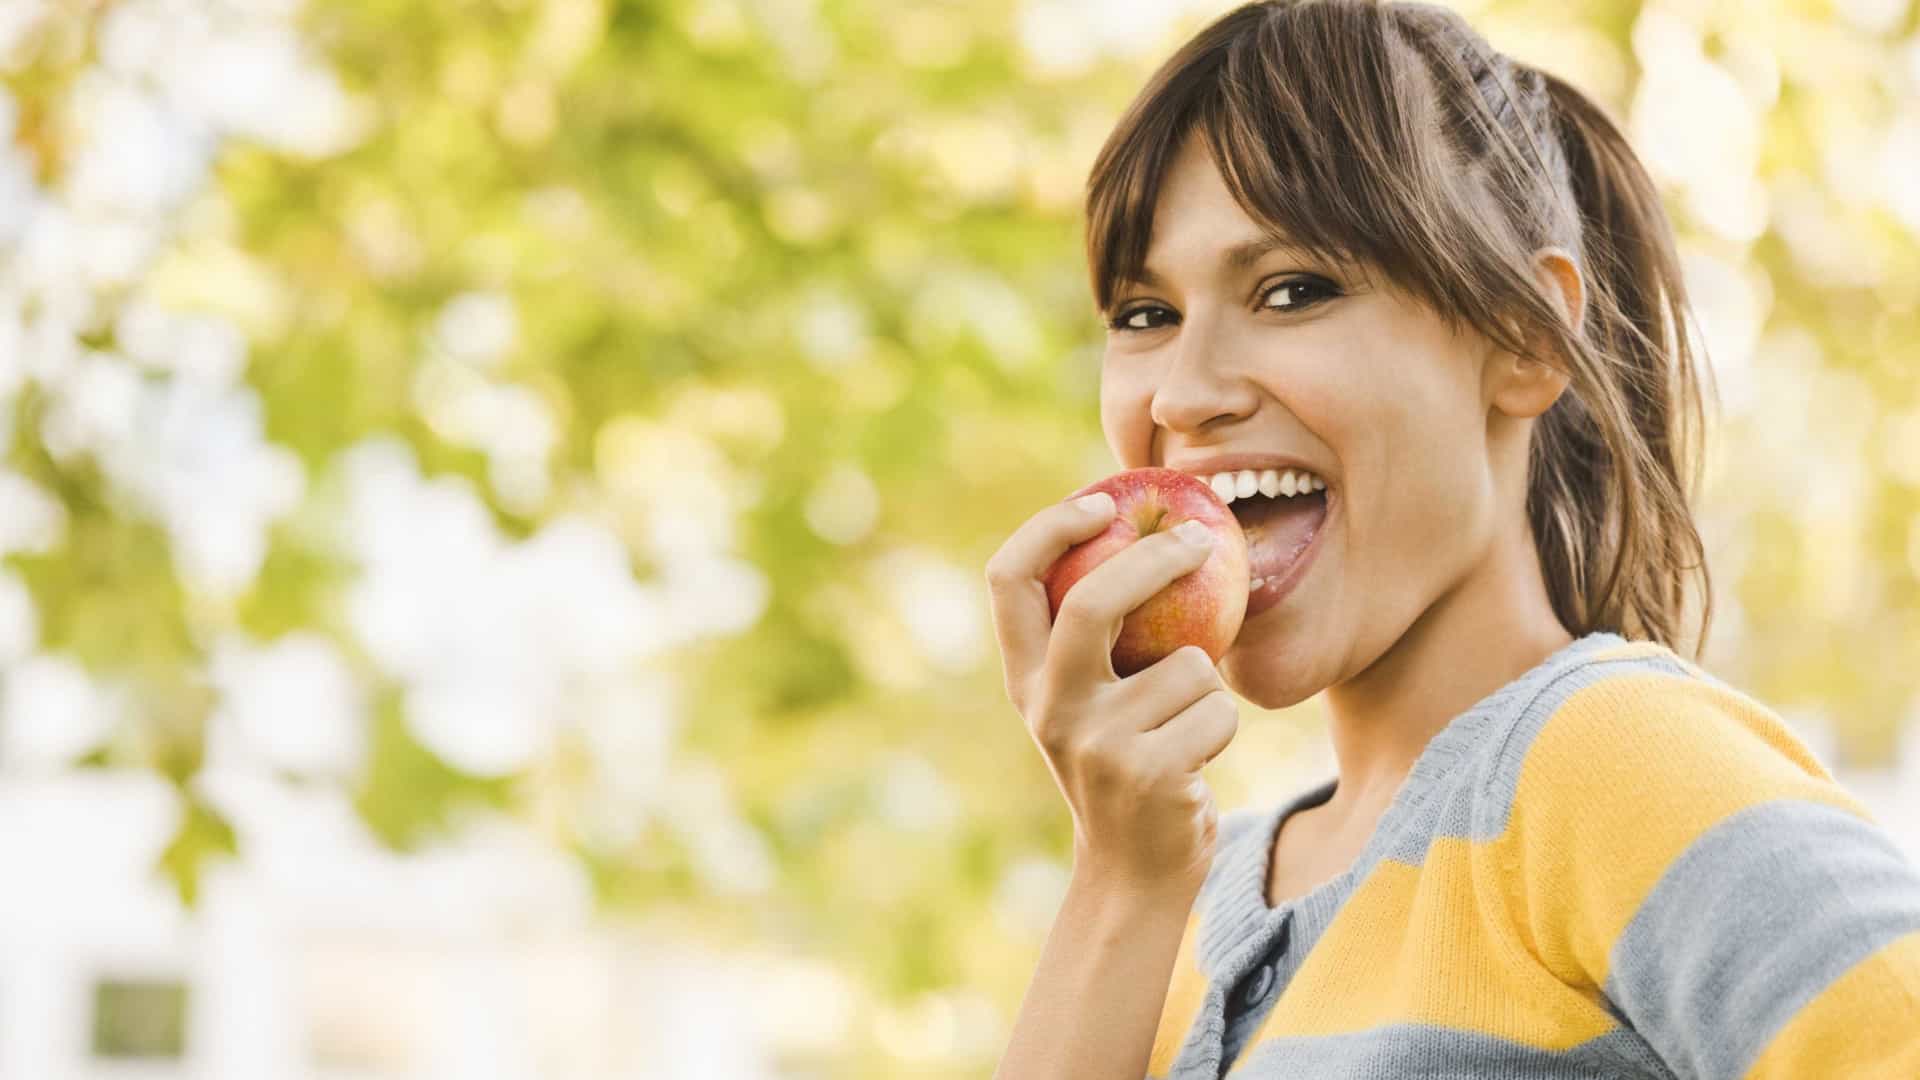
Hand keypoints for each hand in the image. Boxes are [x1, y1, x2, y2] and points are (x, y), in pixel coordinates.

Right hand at [985, 492, 1240, 896]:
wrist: (1136, 874)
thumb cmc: (1127, 764)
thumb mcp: (1090, 701)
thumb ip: (1097, 637)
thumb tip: (1153, 527)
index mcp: (1024, 679)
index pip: (1007, 579)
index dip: (1049, 527)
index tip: (1102, 502)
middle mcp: (1048, 707)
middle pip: (1093, 601)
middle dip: (1154, 559)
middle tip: (1201, 540)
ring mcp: (1097, 743)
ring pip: (1188, 663)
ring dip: (1208, 686)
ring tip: (1184, 728)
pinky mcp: (1150, 772)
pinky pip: (1218, 709)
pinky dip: (1224, 726)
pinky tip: (1197, 760)